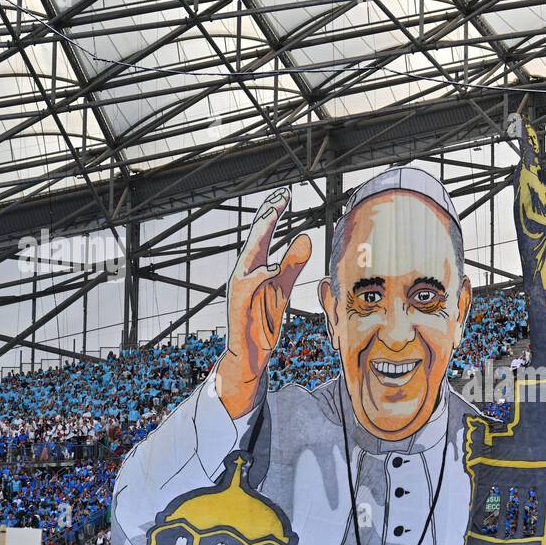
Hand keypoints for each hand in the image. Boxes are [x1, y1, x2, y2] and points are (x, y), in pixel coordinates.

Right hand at [218, 189, 311, 417]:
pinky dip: (262, 277)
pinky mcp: (239, 306)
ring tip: (276, 213)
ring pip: (250, 258)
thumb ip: (293, 263)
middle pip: (255, 238)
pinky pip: (250, 288)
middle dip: (267, 214)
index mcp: (254, 266)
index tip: (286, 192)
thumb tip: (306, 236)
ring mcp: (239, 288)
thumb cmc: (263, 318)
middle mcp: (243, 272)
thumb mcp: (283, 287)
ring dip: (262, 236)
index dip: (273, 212)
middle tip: (282, 193)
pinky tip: (274, 268)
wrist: (248, 352)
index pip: (264, 234)